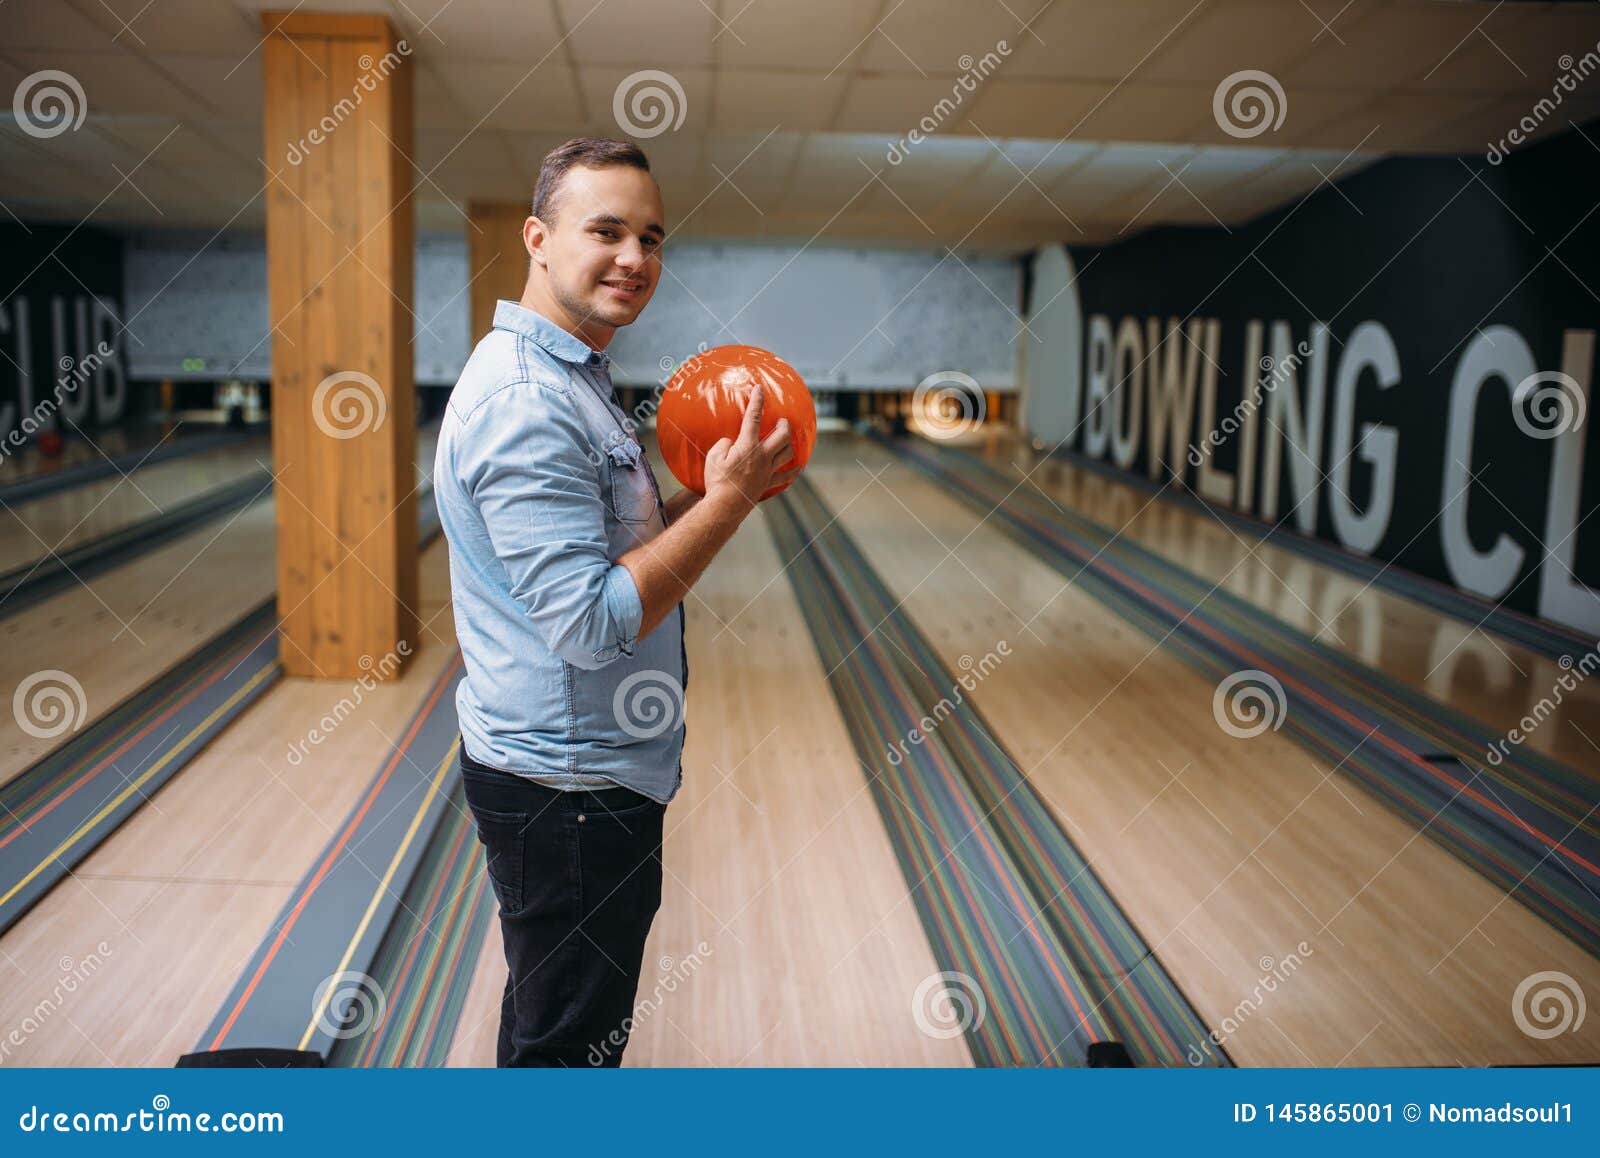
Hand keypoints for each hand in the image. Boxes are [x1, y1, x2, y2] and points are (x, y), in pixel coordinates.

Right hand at [703, 385, 794, 511]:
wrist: (725, 506)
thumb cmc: (717, 481)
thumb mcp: (714, 456)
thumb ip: (724, 444)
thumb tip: (732, 443)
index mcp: (747, 446)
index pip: (753, 418)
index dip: (757, 401)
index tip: (759, 389)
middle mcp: (762, 456)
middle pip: (782, 435)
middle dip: (784, 424)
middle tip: (781, 420)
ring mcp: (768, 470)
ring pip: (788, 453)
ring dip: (789, 443)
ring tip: (786, 438)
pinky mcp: (768, 483)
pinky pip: (785, 476)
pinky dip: (793, 470)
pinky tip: (799, 467)